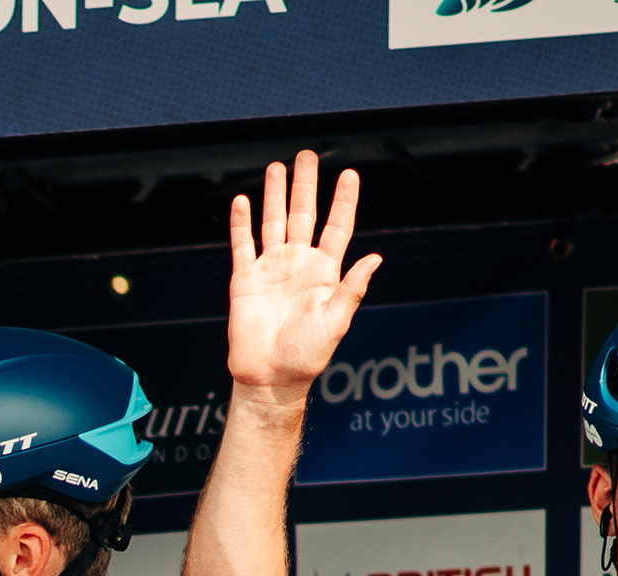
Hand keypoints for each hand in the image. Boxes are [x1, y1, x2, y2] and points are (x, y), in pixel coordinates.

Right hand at [225, 150, 379, 400]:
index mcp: (324, 272)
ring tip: (277, 167)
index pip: (337, 227)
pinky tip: (242, 201)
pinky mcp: (245, 280)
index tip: (349, 174)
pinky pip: (242, 245)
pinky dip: (241, 223)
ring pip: (273, 223)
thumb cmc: (307, 355)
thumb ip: (352, 288)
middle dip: (306, 185)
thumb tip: (376, 257)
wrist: (270, 377)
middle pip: (303, 215)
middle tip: (307, 155)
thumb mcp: (336, 321)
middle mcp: (298, 265)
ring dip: (275, 195)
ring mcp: (271, 270)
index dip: (343, 201)